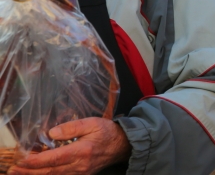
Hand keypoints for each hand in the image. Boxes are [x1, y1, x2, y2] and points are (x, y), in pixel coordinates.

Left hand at [9, 118, 131, 174]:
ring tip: (19, 172)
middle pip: (50, 171)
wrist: (123, 145)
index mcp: (82, 151)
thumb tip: (51, 132)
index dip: (35, 161)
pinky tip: (38, 173)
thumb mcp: (92, 123)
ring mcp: (80, 172)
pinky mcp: (81, 174)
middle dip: (29, 171)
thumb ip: (72, 127)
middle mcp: (80, 165)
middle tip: (13, 169)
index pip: (54, 158)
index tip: (21, 160)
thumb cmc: (108, 132)